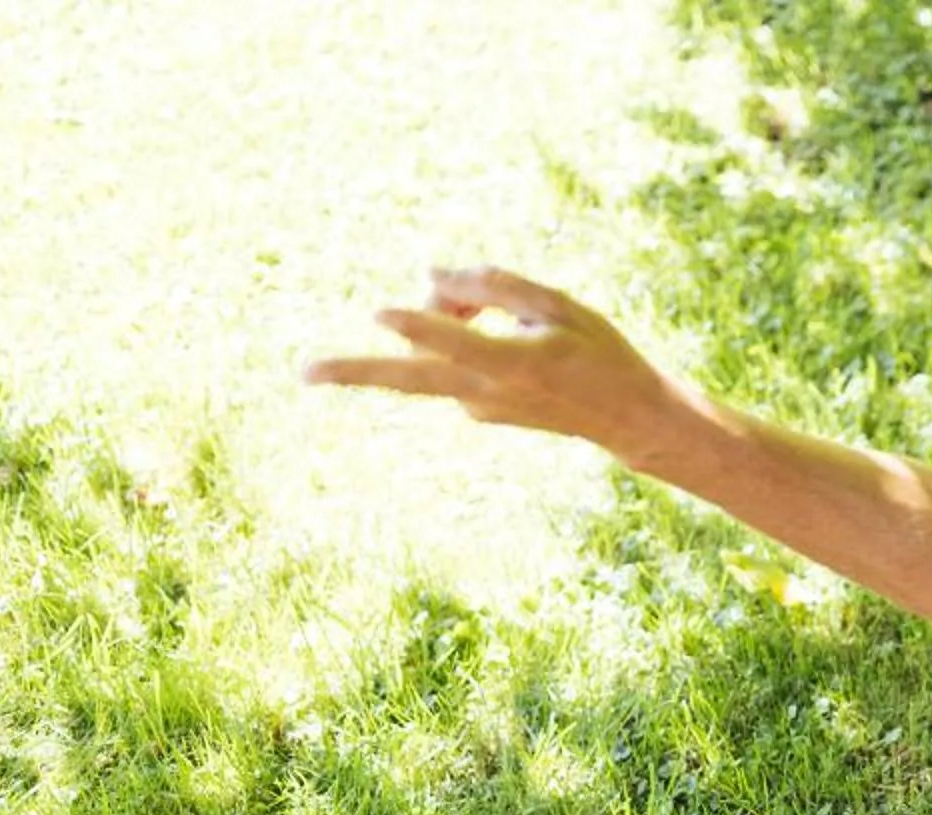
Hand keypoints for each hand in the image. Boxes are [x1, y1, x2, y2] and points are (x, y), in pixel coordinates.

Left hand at [304, 267, 697, 467]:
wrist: (628, 420)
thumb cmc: (600, 353)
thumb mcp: (561, 305)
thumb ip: (497, 285)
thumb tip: (431, 278)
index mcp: (516, 363)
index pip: (458, 341)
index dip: (421, 323)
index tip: (383, 315)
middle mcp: (489, 392)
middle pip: (410, 378)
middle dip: (356, 373)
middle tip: (303, 374)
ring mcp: (479, 406)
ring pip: (434, 354)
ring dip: (438, 320)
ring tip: (476, 302)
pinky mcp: (478, 409)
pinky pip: (451, 363)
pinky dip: (459, 337)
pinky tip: (501, 335)